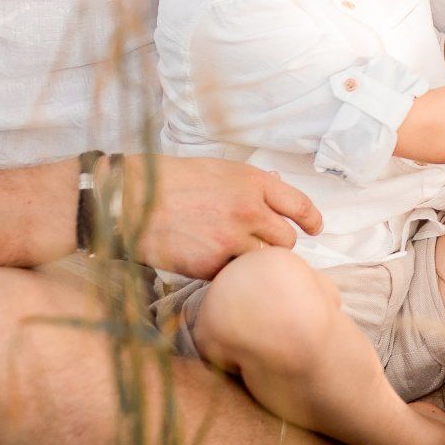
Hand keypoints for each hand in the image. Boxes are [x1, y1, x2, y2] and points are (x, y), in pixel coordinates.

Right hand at [104, 155, 321, 278]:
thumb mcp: (218, 170)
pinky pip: (233, 274)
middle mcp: (249, 211)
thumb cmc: (170, 181)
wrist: (130, 201)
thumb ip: (250, 184)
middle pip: (286, 239)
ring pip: (264, 261)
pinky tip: (209, 260)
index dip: (311, 219)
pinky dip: (227, 272)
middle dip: (279, 244)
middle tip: (263, 244)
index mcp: (253, 183)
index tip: (315, 228)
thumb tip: (277, 186)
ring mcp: (232, 240)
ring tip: (234, 253)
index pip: (299, 205)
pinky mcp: (212, 265)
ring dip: (255, 261)